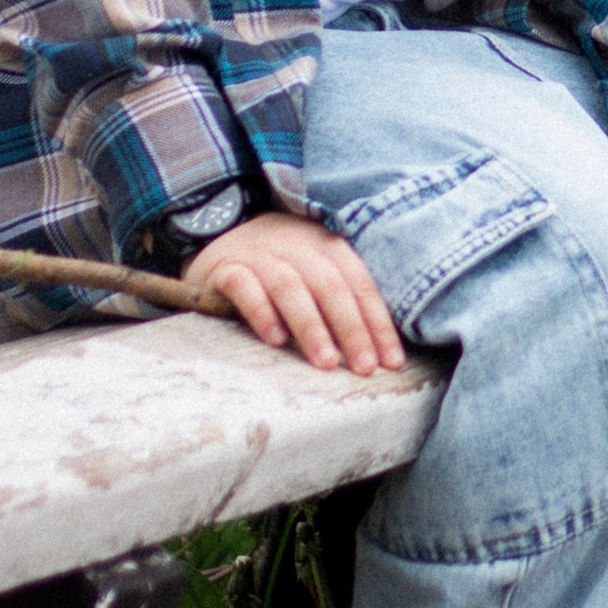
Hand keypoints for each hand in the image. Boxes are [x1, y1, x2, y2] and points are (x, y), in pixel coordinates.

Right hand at [184, 212, 407, 373]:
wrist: (217, 240)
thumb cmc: (278, 268)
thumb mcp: (313, 272)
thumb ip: (342, 298)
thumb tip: (379, 350)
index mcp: (326, 245)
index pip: (359, 283)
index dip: (377, 322)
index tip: (390, 362)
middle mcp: (296, 244)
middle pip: (330, 286)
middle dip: (351, 329)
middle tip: (363, 367)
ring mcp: (260, 254)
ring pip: (291, 287)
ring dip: (311, 326)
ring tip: (326, 361)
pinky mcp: (226, 267)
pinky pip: (245, 287)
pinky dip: (262, 312)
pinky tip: (276, 340)